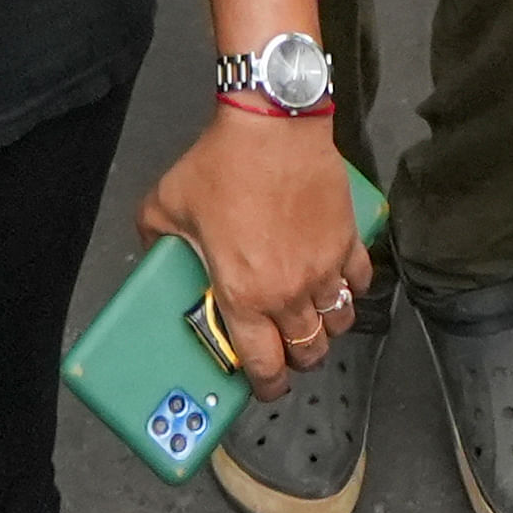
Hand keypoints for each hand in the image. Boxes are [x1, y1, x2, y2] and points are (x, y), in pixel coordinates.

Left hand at [141, 107, 365, 393]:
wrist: (272, 126)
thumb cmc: (221, 165)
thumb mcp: (165, 206)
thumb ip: (155, 241)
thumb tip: (153, 253)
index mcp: (244, 294)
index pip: (264, 364)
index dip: (266, 386)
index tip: (265, 386)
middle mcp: (288, 291)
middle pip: (308, 351)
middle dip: (298, 361)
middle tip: (285, 352)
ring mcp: (324, 268)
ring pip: (338, 324)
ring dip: (326, 330)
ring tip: (312, 322)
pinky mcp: (347, 240)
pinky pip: (360, 282)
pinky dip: (352, 290)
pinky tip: (339, 283)